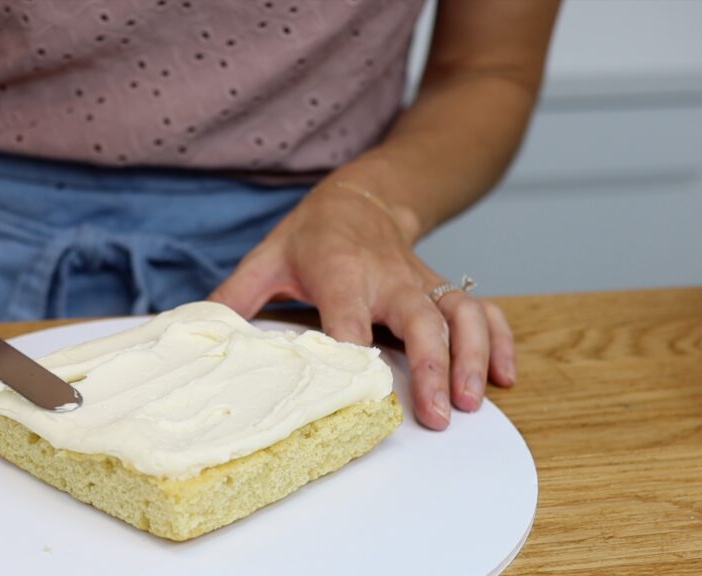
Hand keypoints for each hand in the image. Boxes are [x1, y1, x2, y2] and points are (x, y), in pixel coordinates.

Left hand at [209, 173, 516, 429]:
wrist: (362, 196)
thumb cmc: (311, 235)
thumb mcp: (266, 257)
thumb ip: (235, 298)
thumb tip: (195, 332)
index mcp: (338, 272)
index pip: (348, 318)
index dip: (355, 352)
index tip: (360, 390)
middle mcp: (387, 278)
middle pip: (419, 321)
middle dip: (432, 366)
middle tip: (438, 414)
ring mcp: (421, 283)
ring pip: (460, 314)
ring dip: (474, 356)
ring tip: (474, 402)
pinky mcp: (442, 288)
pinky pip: (482, 308)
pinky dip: (500, 340)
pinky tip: (507, 376)